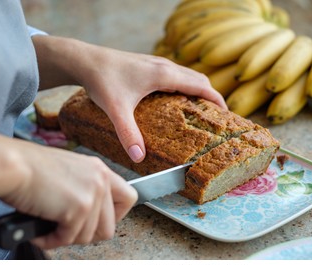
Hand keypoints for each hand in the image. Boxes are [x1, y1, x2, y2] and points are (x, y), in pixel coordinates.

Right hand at [0, 132, 137, 248]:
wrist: (13, 164)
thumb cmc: (32, 168)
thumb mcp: (71, 171)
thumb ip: (86, 188)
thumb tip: (90, 214)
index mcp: (100, 170)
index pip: (129, 197)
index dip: (116, 216)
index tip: (99, 221)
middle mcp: (101, 180)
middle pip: (110, 225)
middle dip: (88, 234)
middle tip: (69, 231)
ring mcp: (92, 194)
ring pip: (90, 236)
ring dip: (67, 238)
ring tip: (50, 229)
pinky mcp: (79, 208)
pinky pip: (69, 238)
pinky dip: (52, 240)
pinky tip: (40, 231)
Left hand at [32, 36, 226, 162]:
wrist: (84, 60)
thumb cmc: (101, 80)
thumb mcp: (117, 109)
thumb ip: (128, 133)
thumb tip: (139, 157)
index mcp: (164, 75)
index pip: (201, 85)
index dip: (217, 99)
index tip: (227, 114)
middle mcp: (164, 66)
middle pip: (198, 79)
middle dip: (210, 96)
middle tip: (214, 117)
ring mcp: (156, 63)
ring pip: (187, 75)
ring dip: (197, 89)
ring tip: (199, 110)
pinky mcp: (148, 65)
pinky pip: (176, 74)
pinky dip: (184, 85)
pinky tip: (175, 100)